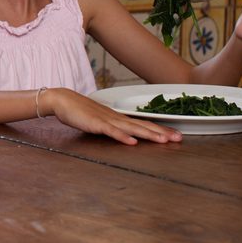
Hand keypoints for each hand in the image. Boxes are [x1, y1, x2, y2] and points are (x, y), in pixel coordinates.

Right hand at [44, 87, 181, 144]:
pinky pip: (111, 132)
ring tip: (163, 141)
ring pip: (132, 128)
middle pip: (143, 125)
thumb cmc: (79, 112)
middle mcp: (116, 118)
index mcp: (118, 118)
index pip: (143, 124)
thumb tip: (126, 135)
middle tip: (179, 139)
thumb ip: (112, 128)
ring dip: (148, 134)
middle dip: (162, 132)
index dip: (160, 129)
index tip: (175, 135)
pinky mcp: (95, 124)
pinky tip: (133, 142)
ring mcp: (107, 120)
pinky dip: (123, 137)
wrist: (62, 100)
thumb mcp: (100, 121)